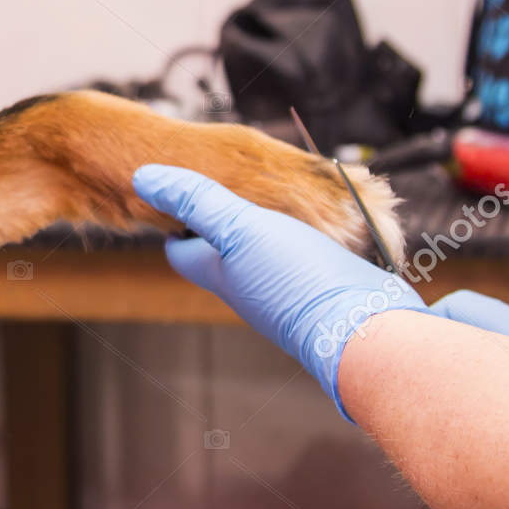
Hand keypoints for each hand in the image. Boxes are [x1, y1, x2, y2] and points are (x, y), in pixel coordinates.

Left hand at [133, 163, 425, 419]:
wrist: (367, 330)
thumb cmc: (296, 279)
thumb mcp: (239, 228)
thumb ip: (196, 201)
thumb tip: (141, 178)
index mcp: (219, 273)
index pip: (180, 251)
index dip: (174, 221)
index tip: (178, 194)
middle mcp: (248, 287)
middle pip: (221, 253)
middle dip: (218, 222)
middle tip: (226, 183)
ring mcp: (286, 292)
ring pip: (264, 255)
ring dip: (266, 227)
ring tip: (274, 194)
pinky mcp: (325, 291)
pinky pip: (305, 260)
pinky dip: (305, 236)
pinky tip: (322, 220)